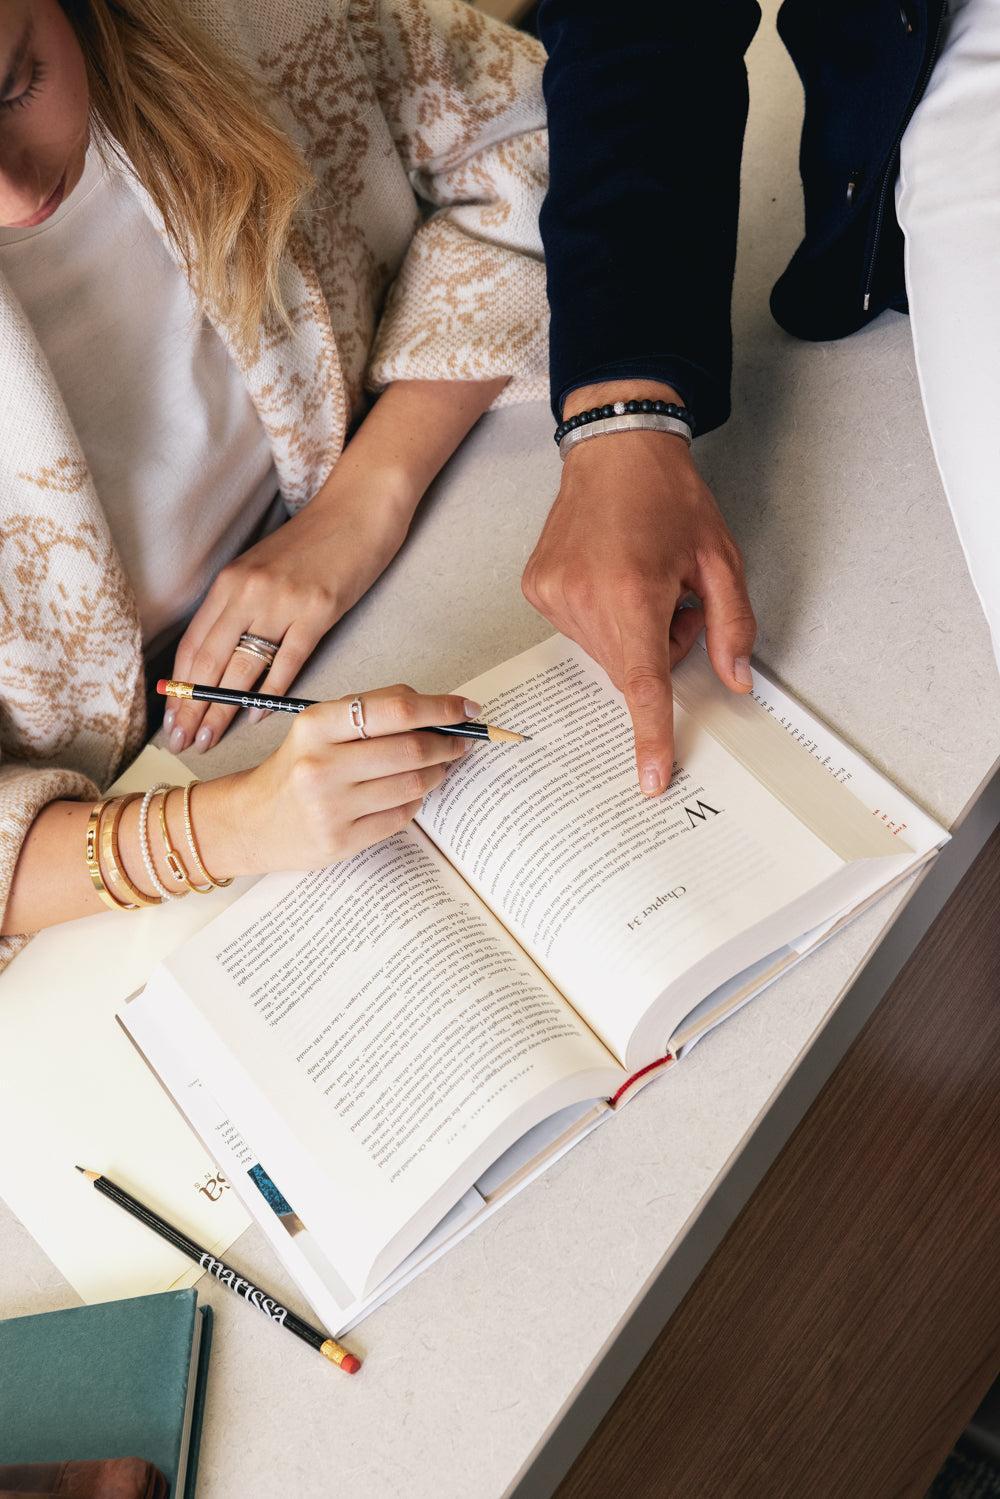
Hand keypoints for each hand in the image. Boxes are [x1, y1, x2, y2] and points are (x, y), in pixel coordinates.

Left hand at [164, 476, 412, 753]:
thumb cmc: (315, 541)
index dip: (178, 686)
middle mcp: (248, 591)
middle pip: (208, 661)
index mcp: (230, 581)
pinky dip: (268, 694)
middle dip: (190, 707)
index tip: (171, 719)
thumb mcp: (265, 568)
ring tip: (208, 741)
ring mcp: (283, 602)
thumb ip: (243, 607)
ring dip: (220, 710)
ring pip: (241, 668)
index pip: (192, 644)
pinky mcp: (319, 611)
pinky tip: (255, 717)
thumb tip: (222, 656)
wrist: (359, 508)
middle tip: (180, 742)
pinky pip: (287, 662)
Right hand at [222, 686, 481, 873]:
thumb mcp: (319, 728)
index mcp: (316, 725)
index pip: (396, 709)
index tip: (467, 709)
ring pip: (412, 784)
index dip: (441, 707)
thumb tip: (437, 708)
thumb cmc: (296, 767)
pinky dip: (416, 801)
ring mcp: (331, 807)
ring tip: (439, 766)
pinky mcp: (341, 841)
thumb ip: (371, 712)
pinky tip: (411, 793)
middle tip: (461, 741)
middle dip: (447, 743)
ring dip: (438, 773)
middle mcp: (321, 764)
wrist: (251, 821)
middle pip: (411, 748)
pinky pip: (401, 816)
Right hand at [522, 397, 755, 795]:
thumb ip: (733, 626)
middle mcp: (582, 599)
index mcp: (631, 593)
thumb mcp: (720, 559)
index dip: (651, 735)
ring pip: (604, 652)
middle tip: (673, 597)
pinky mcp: (536, 588)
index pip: (642, 684)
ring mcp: (552, 594)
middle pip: (628, 667)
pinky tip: (610, 572)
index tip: (651, 777)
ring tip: (639, 578)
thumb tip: (736, 679)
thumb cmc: (668, 496)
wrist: (615, 447)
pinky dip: (601, 615)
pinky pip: (578, 629)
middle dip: (658, 647)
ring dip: (629, 631)